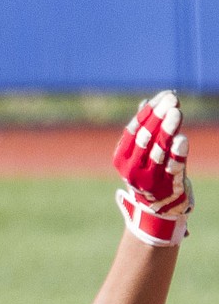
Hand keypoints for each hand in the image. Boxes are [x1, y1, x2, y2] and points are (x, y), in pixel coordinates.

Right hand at [113, 90, 191, 245]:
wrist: (156, 207)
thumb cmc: (149, 171)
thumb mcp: (141, 151)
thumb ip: (145, 127)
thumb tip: (147, 102)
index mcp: (121, 158)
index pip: (133, 131)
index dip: (148, 113)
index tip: (163, 97)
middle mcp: (131, 170)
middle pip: (144, 139)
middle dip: (158, 118)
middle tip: (172, 101)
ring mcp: (148, 180)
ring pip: (157, 152)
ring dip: (167, 131)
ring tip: (177, 112)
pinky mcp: (166, 187)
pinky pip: (172, 168)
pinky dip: (177, 154)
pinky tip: (182, 139)